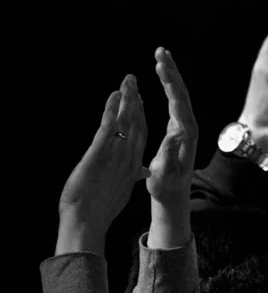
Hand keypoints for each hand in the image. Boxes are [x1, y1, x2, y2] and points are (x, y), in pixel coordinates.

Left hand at [58, 75, 149, 236]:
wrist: (87, 221)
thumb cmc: (100, 210)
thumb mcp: (121, 191)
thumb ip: (133, 177)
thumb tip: (144, 172)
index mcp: (133, 165)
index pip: (140, 135)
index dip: (140, 116)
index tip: (140, 100)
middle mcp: (128, 157)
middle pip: (136, 123)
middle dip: (136, 101)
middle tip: (134, 82)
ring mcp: (116, 154)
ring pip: (126, 121)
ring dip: (128, 99)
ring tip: (129, 81)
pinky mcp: (100, 153)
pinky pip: (109, 126)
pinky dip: (112, 109)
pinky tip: (115, 95)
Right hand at [146, 48, 198, 207]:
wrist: (174, 195)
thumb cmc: (166, 187)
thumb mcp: (164, 174)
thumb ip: (169, 156)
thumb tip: (175, 134)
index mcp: (186, 135)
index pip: (179, 103)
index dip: (170, 84)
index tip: (161, 67)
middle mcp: (189, 126)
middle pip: (181, 93)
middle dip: (171, 71)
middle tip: (160, 51)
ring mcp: (186, 125)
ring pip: (180, 93)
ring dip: (171, 73)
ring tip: (161, 54)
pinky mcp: (180, 125)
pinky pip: (175, 99)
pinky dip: (169, 83)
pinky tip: (162, 72)